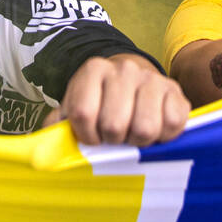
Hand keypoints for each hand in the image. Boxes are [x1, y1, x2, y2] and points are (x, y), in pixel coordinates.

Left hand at [60, 54, 189, 146]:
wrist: (132, 83)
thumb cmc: (99, 104)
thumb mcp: (73, 109)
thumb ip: (57, 127)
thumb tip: (45, 152)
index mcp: (94, 70)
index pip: (83, 113)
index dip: (86, 136)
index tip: (91, 137)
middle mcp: (125, 69)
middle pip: (115, 124)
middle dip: (113, 140)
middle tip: (115, 137)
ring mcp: (153, 79)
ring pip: (145, 128)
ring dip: (138, 142)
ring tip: (133, 135)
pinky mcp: (176, 91)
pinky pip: (173, 124)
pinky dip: (164, 136)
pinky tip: (155, 131)